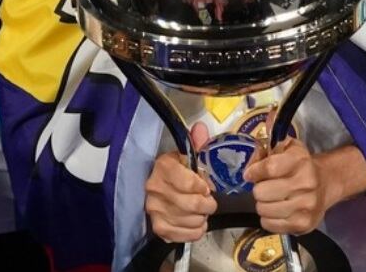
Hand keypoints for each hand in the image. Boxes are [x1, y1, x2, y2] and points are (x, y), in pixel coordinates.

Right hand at [144, 123, 216, 242]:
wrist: (159, 186)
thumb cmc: (177, 169)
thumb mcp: (187, 154)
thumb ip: (197, 142)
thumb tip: (200, 129)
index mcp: (163, 167)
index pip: (189, 184)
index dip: (203, 187)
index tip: (206, 187)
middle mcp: (155, 189)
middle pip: (192, 205)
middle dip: (208, 205)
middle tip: (210, 201)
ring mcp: (155, 210)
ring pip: (191, 221)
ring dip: (203, 218)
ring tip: (202, 211)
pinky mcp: (158, 227)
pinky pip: (185, 235)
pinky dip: (196, 231)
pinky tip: (197, 223)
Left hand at [244, 137, 332, 234]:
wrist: (326, 182)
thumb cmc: (300, 165)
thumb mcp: (286, 149)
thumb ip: (264, 153)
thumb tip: (248, 168)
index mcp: (300, 160)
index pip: (269, 168)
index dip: (254, 172)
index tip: (250, 174)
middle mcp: (306, 184)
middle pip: (262, 192)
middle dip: (259, 189)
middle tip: (265, 187)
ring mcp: (305, 206)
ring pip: (263, 209)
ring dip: (263, 204)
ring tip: (272, 199)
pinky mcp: (303, 224)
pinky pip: (269, 224)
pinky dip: (268, 218)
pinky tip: (276, 211)